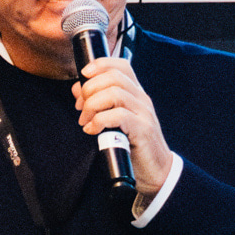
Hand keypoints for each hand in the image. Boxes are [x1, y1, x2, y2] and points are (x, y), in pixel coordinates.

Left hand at [73, 55, 173, 196]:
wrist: (157, 170)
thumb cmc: (135, 145)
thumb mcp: (115, 120)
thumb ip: (99, 103)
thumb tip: (78, 88)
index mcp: (136, 94)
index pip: (121, 66)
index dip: (100, 64)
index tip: (83, 75)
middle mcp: (142, 99)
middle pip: (114, 77)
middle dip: (90, 89)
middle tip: (80, 107)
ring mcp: (144, 114)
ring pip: (115, 94)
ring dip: (92, 105)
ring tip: (85, 121)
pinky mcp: (143, 130)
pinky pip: (119, 116)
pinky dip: (100, 120)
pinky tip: (93, 130)